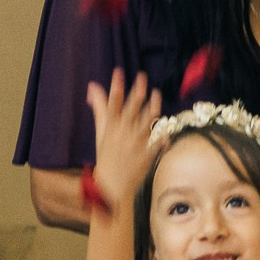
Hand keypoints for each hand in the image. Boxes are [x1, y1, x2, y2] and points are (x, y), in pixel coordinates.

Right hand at [83, 73, 163, 212]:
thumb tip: (93, 87)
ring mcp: (136, 145)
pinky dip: (162, 135)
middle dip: (137, 91)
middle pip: (132, 109)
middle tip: (142, 77)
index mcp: (110, 129)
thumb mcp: (100, 133)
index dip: (116, 87)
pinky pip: (156, 142)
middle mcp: (123, 134)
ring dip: (153, 107)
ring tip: (156, 94)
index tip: (118, 72)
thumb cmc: (106, 157)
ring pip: (146, 122)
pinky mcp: (146, 155)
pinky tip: (166, 125)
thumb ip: (99, 109)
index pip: (112, 104)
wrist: (111, 187)